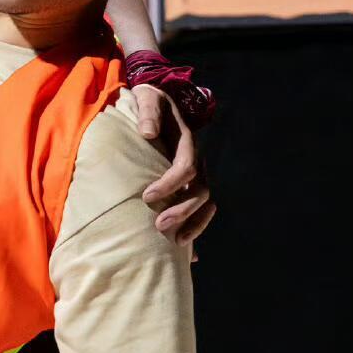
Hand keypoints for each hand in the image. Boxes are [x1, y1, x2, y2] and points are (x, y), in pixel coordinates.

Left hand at [131, 84, 215, 250]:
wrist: (158, 101)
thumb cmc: (150, 102)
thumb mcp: (147, 99)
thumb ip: (147, 112)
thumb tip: (147, 132)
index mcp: (186, 141)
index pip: (186, 167)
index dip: (170, 183)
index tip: (147, 197)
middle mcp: (197, 159)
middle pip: (200, 191)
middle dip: (182, 210)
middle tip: (160, 226)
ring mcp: (197, 173)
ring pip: (205, 203)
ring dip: (193, 224)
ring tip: (176, 243)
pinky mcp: (190, 183)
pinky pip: (200, 208)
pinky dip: (196, 228)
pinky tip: (188, 252)